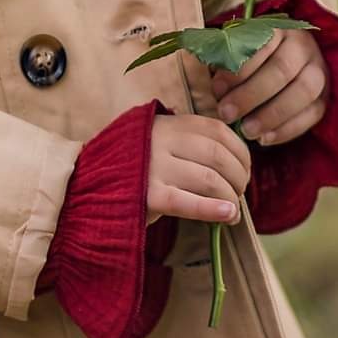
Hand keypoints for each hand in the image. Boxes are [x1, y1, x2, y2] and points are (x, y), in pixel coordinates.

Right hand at [145, 112, 251, 226]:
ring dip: (229, 197)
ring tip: (233, 211)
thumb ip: (191, 144)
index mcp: (170, 122)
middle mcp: (162, 139)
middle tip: (239, 194)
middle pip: (217, 155)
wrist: (92, 185)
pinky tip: (227, 215)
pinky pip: (186, 202)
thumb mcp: (162, 142)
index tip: (245, 171)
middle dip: (238, 177)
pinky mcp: (147, 195)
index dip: (240, 153)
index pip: (219, 131)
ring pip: (207, 179)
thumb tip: (238, 164)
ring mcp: (153, 166)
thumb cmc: (137, 166)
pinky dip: (212, 209)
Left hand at [207, 25, 329, 145]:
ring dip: (272, 115)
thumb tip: (214, 88)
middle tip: (227, 114)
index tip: (217, 89)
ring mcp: (318, 70)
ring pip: (303, 92)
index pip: (260, 46)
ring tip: (247, 131)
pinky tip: (265, 139)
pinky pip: (313, 114)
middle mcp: (303, 46)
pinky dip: (288, 130)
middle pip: (281, 70)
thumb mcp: (239, 50)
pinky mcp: (325, 96)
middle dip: (251, 95)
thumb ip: (227, 62)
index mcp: (278, 28)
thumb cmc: (252, 56)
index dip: (238, 70)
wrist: (285, 60)